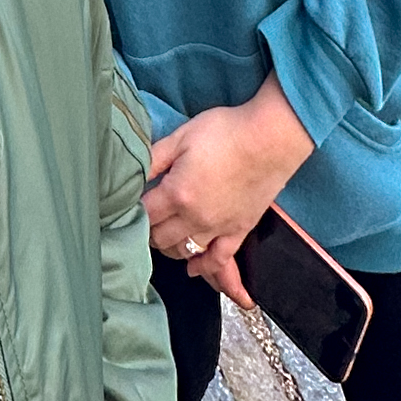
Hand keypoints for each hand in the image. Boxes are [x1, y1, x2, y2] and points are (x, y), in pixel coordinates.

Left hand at [142, 77, 313, 307]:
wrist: (270, 139)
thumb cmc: (225, 131)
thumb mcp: (181, 136)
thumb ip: (154, 158)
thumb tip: (132, 174)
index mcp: (177, 193)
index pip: (145, 215)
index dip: (134, 210)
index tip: (130, 205)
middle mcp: (195, 218)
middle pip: (161, 238)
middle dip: (149, 230)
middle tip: (147, 219)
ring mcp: (218, 228)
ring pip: (184, 252)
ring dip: (170, 247)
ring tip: (164, 236)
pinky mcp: (239, 231)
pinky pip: (218, 260)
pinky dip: (203, 268)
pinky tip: (192, 269)